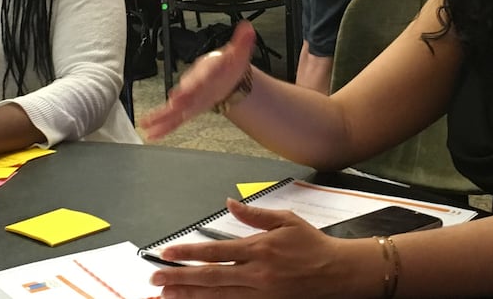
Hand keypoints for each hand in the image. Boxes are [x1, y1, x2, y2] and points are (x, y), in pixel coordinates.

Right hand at [140, 21, 255, 139]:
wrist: (220, 74)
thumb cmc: (225, 64)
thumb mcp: (237, 53)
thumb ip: (242, 42)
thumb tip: (248, 28)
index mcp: (206, 70)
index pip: (200, 75)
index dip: (194, 81)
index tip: (186, 87)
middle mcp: (194, 84)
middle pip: (185, 91)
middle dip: (179, 98)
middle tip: (172, 103)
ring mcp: (189, 97)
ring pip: (174, 107)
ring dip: (163, 115)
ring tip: (149, 122)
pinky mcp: (188, 108)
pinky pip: (175, 118)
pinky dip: (164, 126)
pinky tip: (153, 133)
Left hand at [150, 200, 372, 297]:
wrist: (338, 273)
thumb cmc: (312, 244)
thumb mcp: (286, 220)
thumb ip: (254, 214)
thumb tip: (229, 203)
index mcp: (260, 248)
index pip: (215, 251)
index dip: (188, 253)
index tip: (166, 253)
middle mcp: (257, 273)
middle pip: (210, 278)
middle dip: (179, 278)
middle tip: (155, 278)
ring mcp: (260, 294)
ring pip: (217, 297)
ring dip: (189, 296)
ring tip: (165, 295)